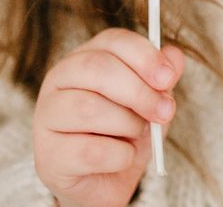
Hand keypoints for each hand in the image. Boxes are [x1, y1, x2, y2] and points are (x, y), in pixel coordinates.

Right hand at [33, 27, 185, 206]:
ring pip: (90, 108)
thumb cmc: (126, 131)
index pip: (112, 41)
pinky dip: (118, 156)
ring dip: (128, 124)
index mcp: (86, 56)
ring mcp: (47, 115)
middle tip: (165, 112)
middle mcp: (60, 79)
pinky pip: (90, 150)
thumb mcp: (151, 99)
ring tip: (136, 135)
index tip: (168, 78)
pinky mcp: (48, 155)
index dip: (144, 56)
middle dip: (139, 91)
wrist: (107, 181)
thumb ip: (162, 76)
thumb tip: (174, 56)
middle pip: (98, 68)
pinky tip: (121, 157)